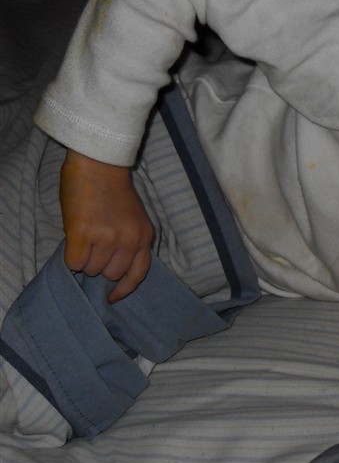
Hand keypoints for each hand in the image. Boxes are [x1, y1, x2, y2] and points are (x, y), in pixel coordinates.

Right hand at [59, 150, 153, 302]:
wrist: (99, 165)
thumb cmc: (113, 190)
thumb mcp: (133, 218)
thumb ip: (128, 242)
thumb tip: (111, 269)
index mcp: (144, 236)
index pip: (138, 274)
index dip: (124, 289)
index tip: (112, 297)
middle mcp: (129, 240)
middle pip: (110, 274)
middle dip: (99, 265)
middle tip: (93, 246)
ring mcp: (107, 237)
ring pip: (90, 269)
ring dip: (84, 258)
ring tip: (85, 237)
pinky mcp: (83, 233)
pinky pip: (73, 262)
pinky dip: (70, 256)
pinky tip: (74, 238)